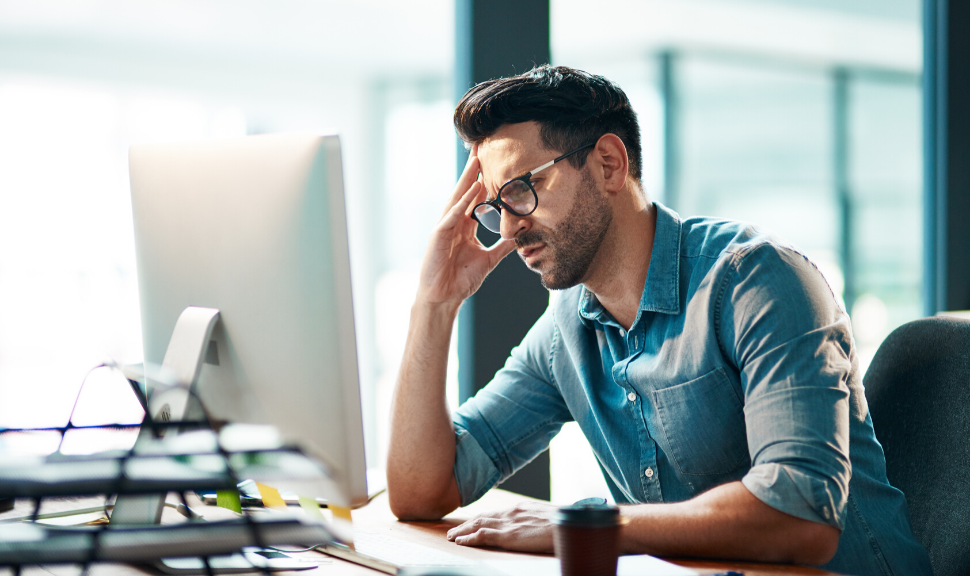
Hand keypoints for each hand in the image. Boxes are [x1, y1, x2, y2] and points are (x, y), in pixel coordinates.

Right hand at [416, 147, 515, 307]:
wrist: (444, 298)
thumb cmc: (460, 279)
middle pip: (465, 191)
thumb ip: (502, 247)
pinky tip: (473, 188)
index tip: (493, 162)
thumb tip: (520, 237)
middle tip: (481, 147)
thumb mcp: (489, 259)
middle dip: (473, 170)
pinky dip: (463, 201)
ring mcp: (444, 227)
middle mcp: (453, 222)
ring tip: (477, 159)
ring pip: (458, 198)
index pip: (475, 198)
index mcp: (464, 226)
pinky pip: (452, 214)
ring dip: (467, 178)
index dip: (484, 180)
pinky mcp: (438, 236)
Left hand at [446, 501, 556, 552]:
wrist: (569, 523)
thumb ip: (534, 521)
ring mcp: (509, 523)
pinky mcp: (509, 536)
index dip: (479, 518)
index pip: (494, 513)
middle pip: (482, 517)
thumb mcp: (546, 518)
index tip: (470, 523)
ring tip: (451, 536)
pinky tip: (461, 541)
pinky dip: (469, 538)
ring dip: (463, 531)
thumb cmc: (563, 524)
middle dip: (466, 524)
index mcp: (520, 508)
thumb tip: (533, 527)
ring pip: (478, 524)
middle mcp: (511, 512)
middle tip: (453, 531)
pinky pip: (483, 536)